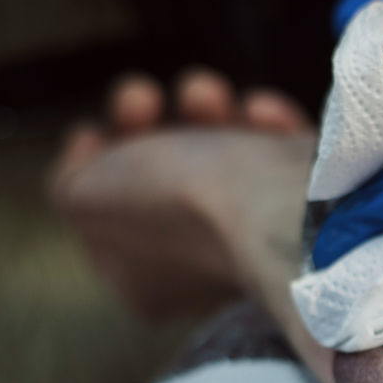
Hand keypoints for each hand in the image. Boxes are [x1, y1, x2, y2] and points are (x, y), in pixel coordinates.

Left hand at [50, 69, 314, 317]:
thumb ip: (71, 180)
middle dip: (153, 126)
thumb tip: (96, 155)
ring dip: (205, 108)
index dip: (99, 163)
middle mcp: (200, 268)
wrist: (278, 206)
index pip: (110, 214)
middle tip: (147, 102)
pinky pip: (277, 147)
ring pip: (218, 151)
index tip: (98, 132)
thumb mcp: (80, 197)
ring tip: (210, 96)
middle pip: (164, 174)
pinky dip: (266, 124)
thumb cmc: (174, 206)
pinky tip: (263, 114)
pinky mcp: (311, 202)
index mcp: (146, 286)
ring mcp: (257, 235)